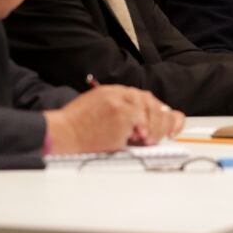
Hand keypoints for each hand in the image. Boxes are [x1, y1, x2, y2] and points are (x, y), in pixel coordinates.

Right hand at [43, 85, 182, 153]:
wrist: (61, 133)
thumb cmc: (76, 128)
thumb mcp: (97, 110)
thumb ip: (120, 112)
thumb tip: (144, 127)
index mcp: (113, 91)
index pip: (144, 98)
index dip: (161, 111)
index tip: (171, 125)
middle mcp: (118, 93)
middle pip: (150, 102)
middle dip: (160, 121)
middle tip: (157, 137)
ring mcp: (121, 102)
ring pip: (150, 111)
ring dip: (153, 128)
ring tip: (146, 140)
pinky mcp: (121, 113)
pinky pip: (142, 122)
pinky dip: (144, 131)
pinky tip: (137, 139)